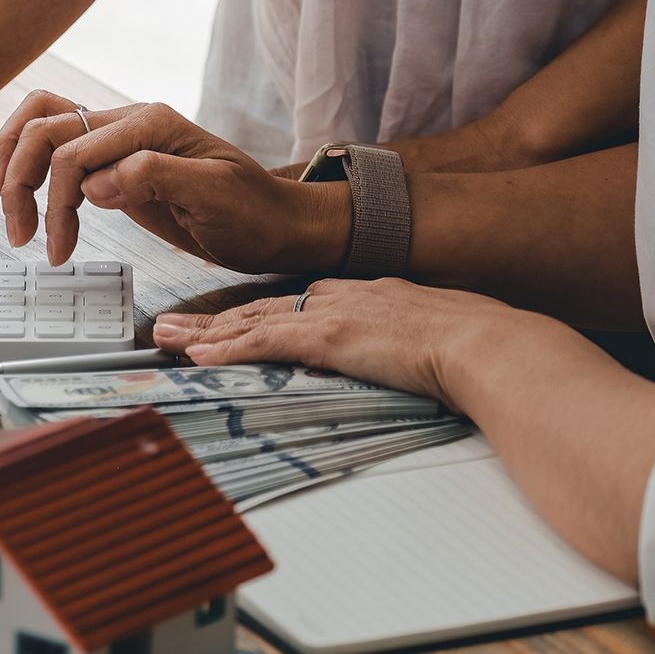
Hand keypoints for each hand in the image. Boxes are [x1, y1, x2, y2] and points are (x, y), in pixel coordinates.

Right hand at [0, 95, 349, 271]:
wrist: (277, 224)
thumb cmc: (254, 214)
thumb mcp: (215, 197)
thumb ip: (156, 177)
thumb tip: (95, 184)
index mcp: (150, 125)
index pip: (74, 152)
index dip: (55, 202)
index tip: (58, 251)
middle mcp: (129, 122)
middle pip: (45, 130)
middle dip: (19, 182)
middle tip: (20, 236)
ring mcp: (119, 139)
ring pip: (42, 127)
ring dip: (14, 168)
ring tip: (14, 220)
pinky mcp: (114, 162)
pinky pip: (57, 146)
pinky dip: (29, 166)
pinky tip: (23, 197)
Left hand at [151, 278, 556, 407]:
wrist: (490, 342)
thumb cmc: (472, 344)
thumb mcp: (424, 335)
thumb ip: (394, 342)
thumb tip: (391, 358)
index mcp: (357, 295)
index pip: (287, 305)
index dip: (244, 316)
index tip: (215, 323)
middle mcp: (336, 297)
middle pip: (255, 309)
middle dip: (206, 321)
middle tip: (165, 326)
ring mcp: (331, 316)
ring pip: (249, 323)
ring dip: (201, 333)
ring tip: (163, 339)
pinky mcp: (331, 339)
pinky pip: (266, 344)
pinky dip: (228, 350)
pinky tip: (199, 356)